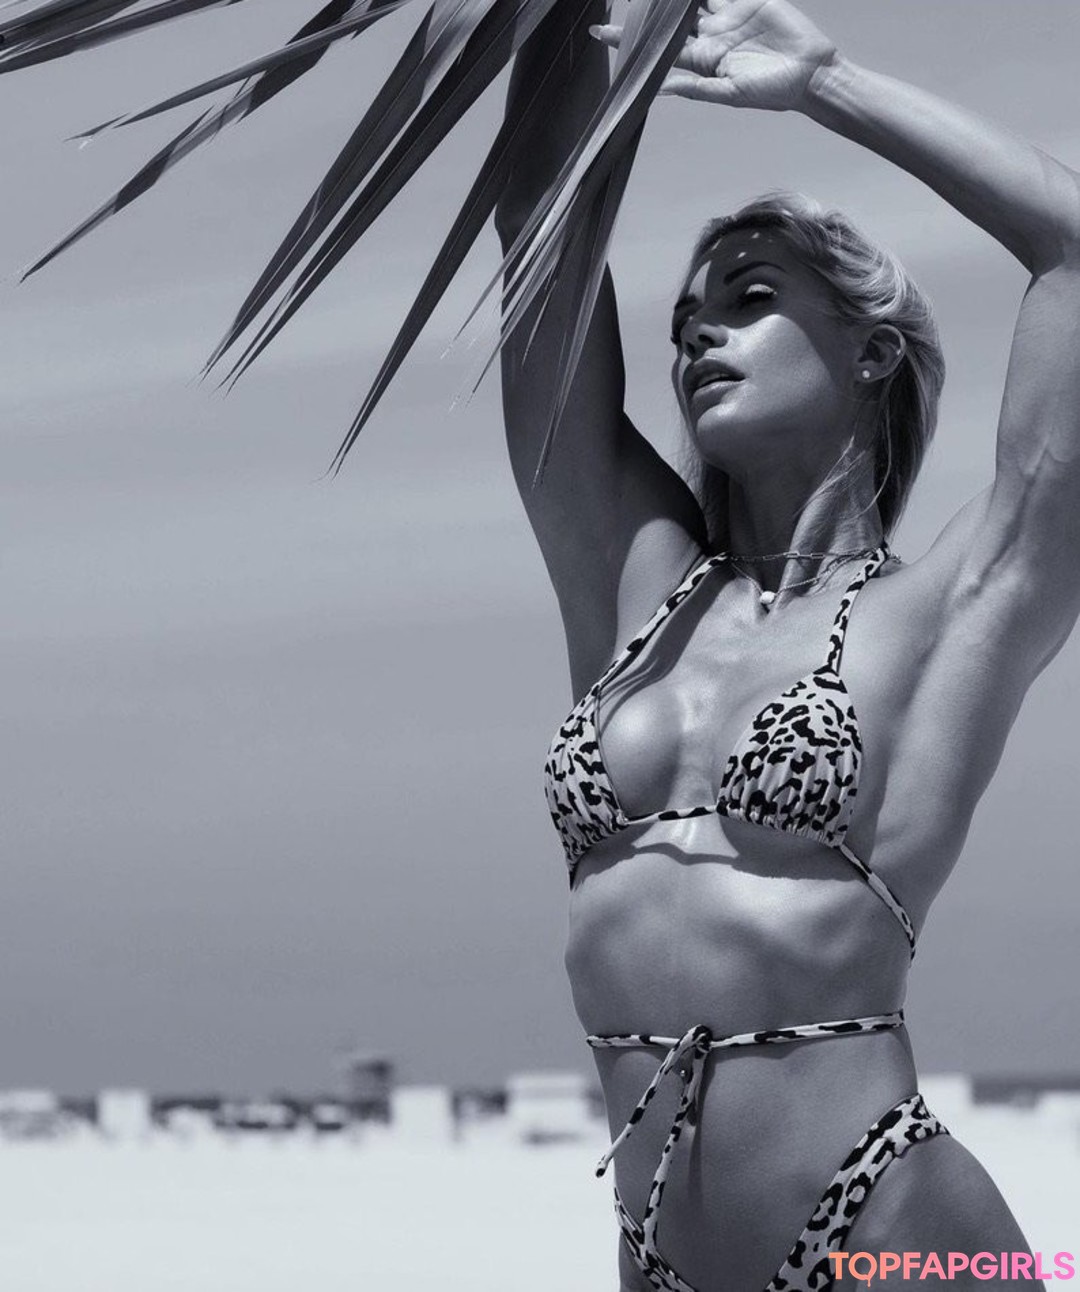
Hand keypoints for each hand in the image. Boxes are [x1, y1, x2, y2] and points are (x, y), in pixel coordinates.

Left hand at [591, 0, 840, 112]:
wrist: (810, 73)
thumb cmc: (772, 92)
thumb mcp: (731, 94)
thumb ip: (696, 88)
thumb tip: (660, 90)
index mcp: (702, 60)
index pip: (660, 49)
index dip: (632, 40)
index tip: (600, 33)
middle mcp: (710, 37)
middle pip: (671, 19)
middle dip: (648, 8)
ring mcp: (727, 16)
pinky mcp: (745, 0)